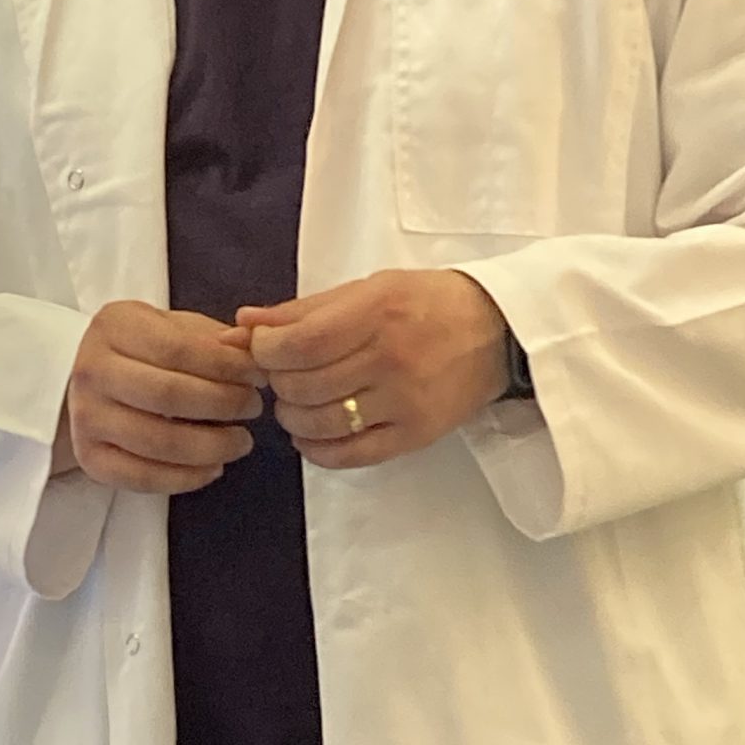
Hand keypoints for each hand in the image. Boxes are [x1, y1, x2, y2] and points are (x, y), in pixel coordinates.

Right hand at [60, 301, 264, 495]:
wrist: (88, 379)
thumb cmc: (143, 351)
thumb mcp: (175, 327)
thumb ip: (215, 337)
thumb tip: (250, 346)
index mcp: (114, 327)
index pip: (178, 349)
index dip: (226, 366)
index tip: (257, 375)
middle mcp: (92, 371)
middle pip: (168, 395)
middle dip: (223, 404)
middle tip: (252, 407)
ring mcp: (86, 417)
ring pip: (157, 441)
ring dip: (212, 446)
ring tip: (240, 441)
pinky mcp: (89, 458)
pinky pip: (142, 477)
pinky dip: (186, 478)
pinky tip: (213, 468)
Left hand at [240, 270, 511, 471]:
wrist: (500, 331)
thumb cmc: (428, 303)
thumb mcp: (369, 288)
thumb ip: (305, 308)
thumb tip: (244, 323)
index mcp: (377, 312)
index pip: (299, 344)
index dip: (266, 351)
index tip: (264, 349)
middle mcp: (391, 358)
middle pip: (304, 386)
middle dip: (278, 383)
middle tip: (281, 375)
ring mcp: (405, 402)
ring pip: (322, 424)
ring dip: (292, 417)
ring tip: (296, 402)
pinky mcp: (415, 435)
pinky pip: (350, 455)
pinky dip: (317, 450)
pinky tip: (311, 434)